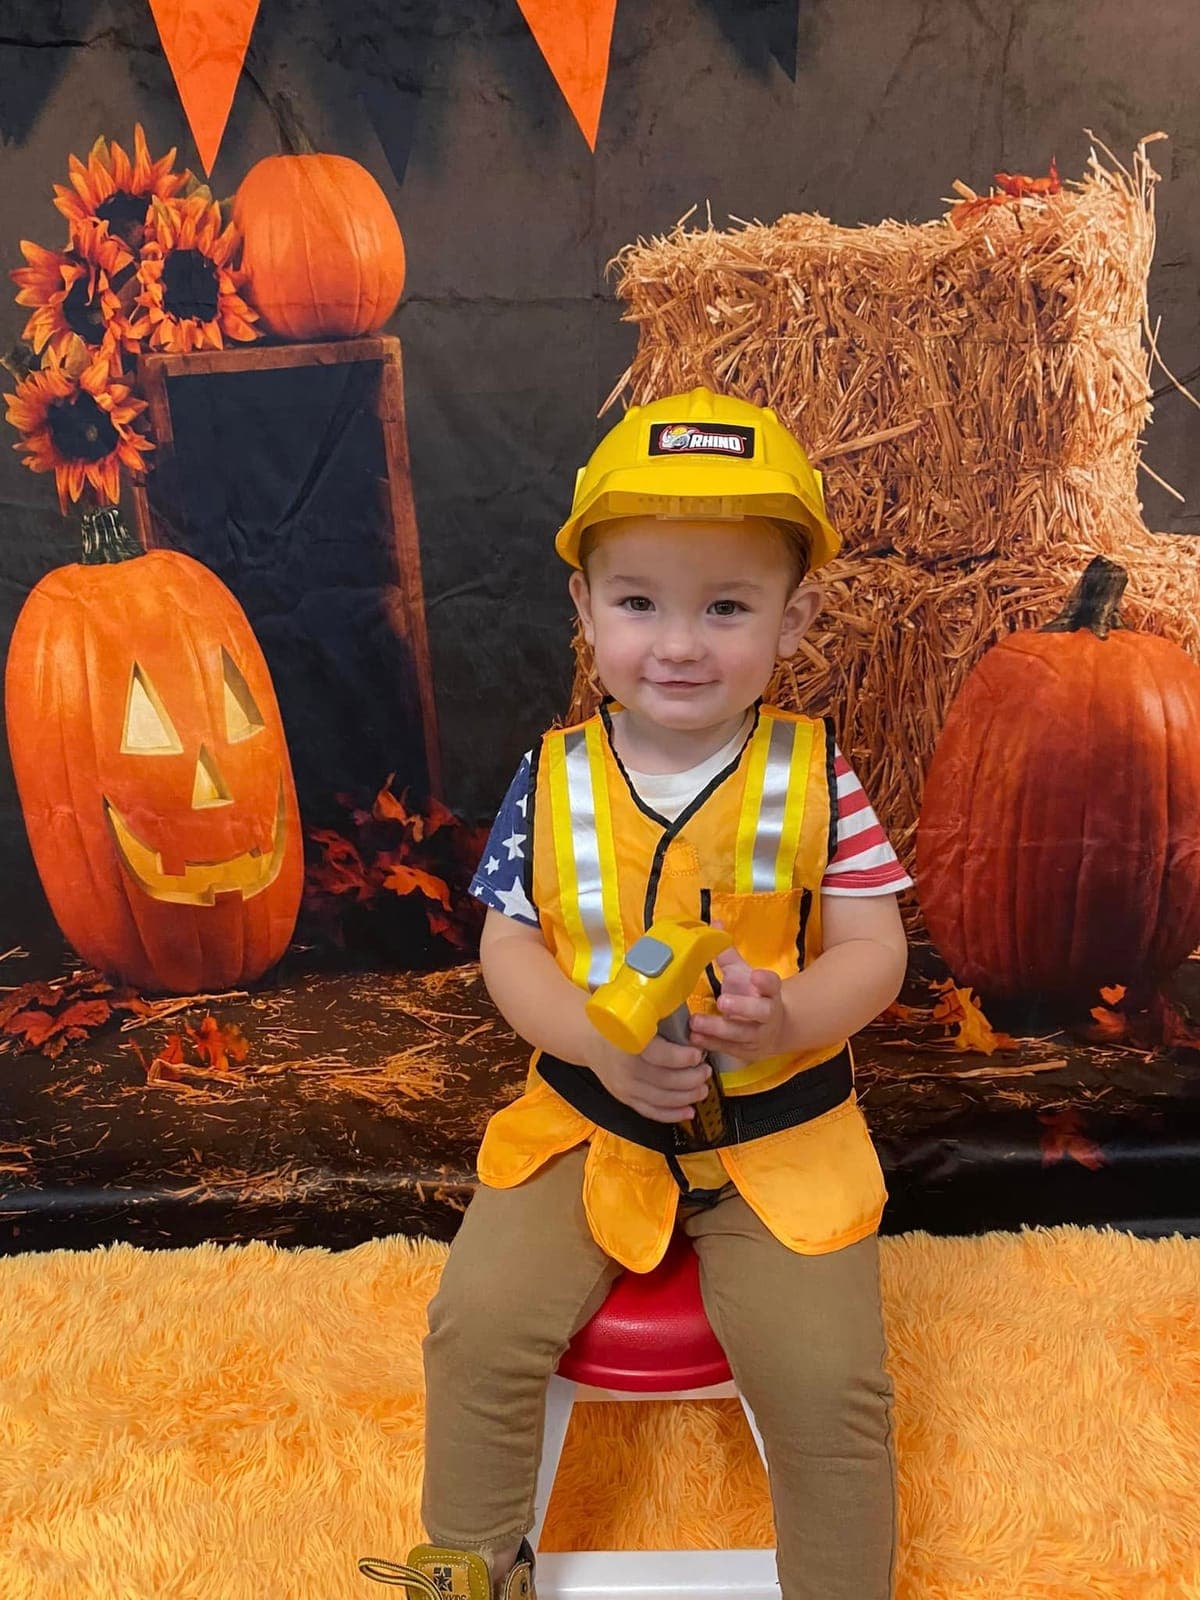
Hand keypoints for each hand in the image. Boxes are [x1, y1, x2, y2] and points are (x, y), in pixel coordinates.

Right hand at [586, 1031, 711, 1123]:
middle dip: (692, 1079)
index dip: (683, 1058)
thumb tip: (696, 1028)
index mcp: (629, 1042)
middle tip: (706, 1071)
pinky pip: (650, 1111)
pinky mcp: (624, 1098)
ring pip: (661, 1099)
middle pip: (665, 1081)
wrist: (590, 1039)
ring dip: (687, 1097)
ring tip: (703, 1089)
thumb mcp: (638, 1013)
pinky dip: (672, 1114)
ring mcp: (624, 1087)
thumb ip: (663, 1020)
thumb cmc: (621, 1023)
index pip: (660, 1056)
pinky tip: (689, 1111)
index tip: (698, 1054)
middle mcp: (625, 1068)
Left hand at [688, 942, 787, 1062]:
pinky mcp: (747, 1053)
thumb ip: (727, 953)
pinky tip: (693, 1038)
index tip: (755, 975)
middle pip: (761, 1012)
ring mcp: (759, 1036)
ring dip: (719, 1029)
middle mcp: (768, 1015)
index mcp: (770, 992)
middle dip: (742, 1008)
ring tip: (696, 1023)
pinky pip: (729, 1049)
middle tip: (722, 1002)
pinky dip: (711, 1044)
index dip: (766, 981)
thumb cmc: (751, 994)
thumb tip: (714, 923)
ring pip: (742, 1035)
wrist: (772, 1028)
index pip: (773, 984)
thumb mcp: (742, 973)